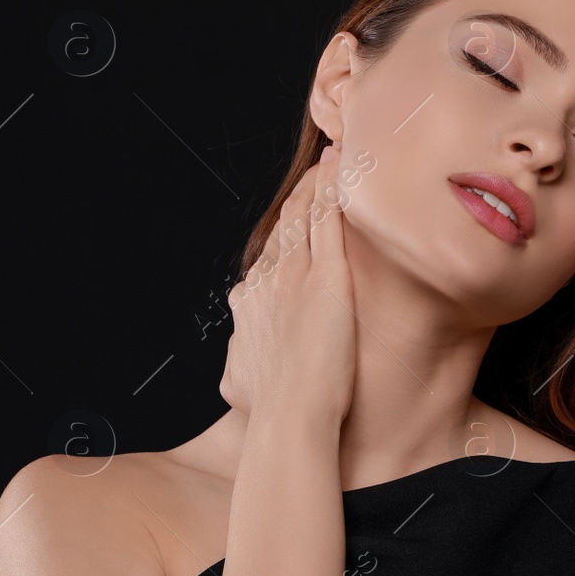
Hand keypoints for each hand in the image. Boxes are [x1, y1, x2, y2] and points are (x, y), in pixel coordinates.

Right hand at [219, 144, 357, 430]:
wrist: (288, 417)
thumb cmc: (271, 410)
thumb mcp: (239, 381)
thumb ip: (238, 364)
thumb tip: (232, 374)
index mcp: (248, 300)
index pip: (271, 249)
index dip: (287, 223)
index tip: (299, 206)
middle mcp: (266, 279)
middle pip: (286, 223)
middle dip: (304, 192)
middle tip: (322, 165)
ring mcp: (294, 275)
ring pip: (305, 214)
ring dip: (319, 182)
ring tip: (335, 158)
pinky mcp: (325, 278)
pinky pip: (327, 220)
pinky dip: (333, 190)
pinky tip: (342, 167)